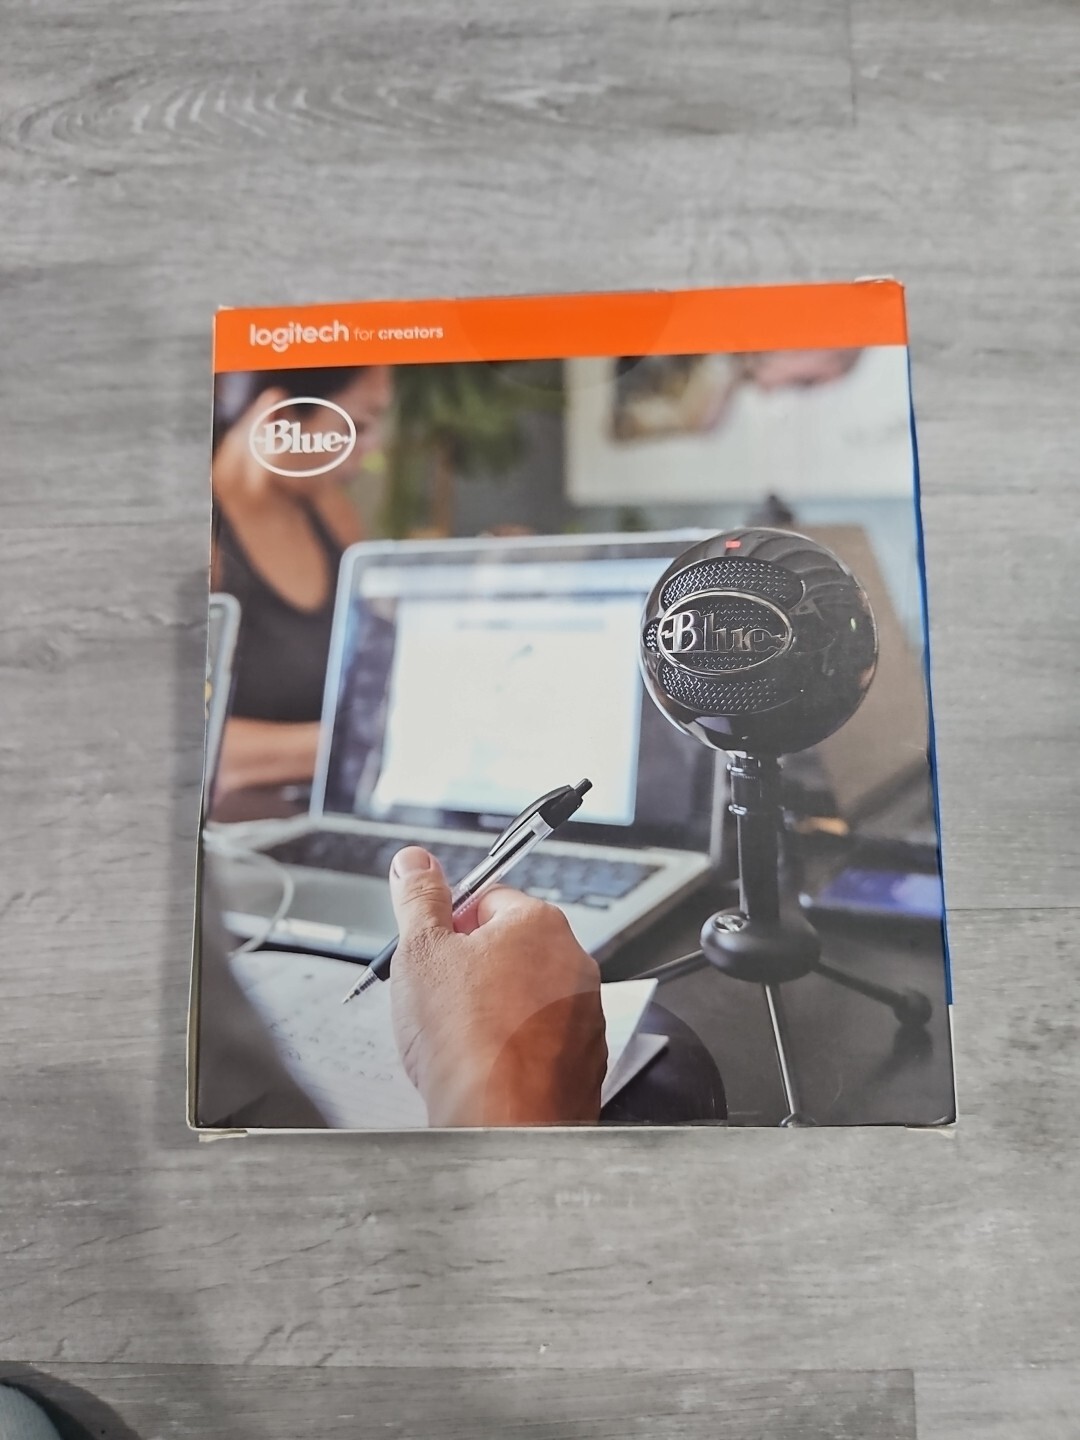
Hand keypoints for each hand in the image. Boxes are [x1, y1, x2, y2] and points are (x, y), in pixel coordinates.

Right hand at [388, 847, 606, 1126]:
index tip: (430, 948)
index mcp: (538, 923)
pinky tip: (485, 1064)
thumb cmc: (468, 1043)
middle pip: (508, 948)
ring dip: (494, 1008)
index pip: (487, 899)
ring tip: (460, 1038)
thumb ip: (417, 899)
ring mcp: (584, 1012)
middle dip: (470, 968)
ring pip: (526, 995)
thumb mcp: (421, 953)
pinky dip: (516, 1047)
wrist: (504, 1125)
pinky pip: (542, 1039)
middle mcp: (572, 961)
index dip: (448, 924)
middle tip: (437, 997)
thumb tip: (415, 863)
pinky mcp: (584, 1058)